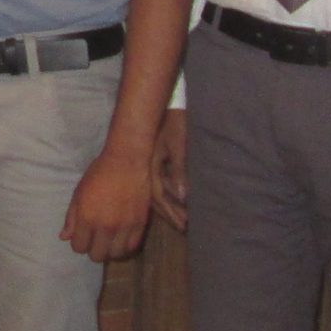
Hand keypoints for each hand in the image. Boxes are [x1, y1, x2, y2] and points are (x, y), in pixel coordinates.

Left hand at [61, 148, 151, 261]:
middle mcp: (105, 226)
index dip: (79, 243)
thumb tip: (64, 237)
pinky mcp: (140, 224)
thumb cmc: (98, 174)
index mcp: (86, 218)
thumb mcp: (79, 192)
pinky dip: (125, 246)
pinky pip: (132, 247)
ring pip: (115, 255)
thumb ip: (71, 217)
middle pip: (97, 256)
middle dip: (93, 249)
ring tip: (109, 240)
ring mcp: (124, 227)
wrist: (127, 161)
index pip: (79, 247)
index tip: (82, 236)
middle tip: (96, 239)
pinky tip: (121, 238)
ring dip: (110, 250)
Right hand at [150, 109, 188, 230]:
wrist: (166, 103)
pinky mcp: (155, 159)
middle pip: (156, 197)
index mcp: (150, 164)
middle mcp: (147, 167)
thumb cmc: (175, 122)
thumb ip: (180, 170)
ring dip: (170, 206)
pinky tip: (175, 200)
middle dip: (170, 213)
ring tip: (181, 220)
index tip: (183, 226)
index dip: (172, 212)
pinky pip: (159, 182)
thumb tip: (183, 196)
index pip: (160, 195)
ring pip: (157, 191)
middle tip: (183, 228)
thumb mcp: (179, 144)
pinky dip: (168, 194)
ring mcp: (150, 164)